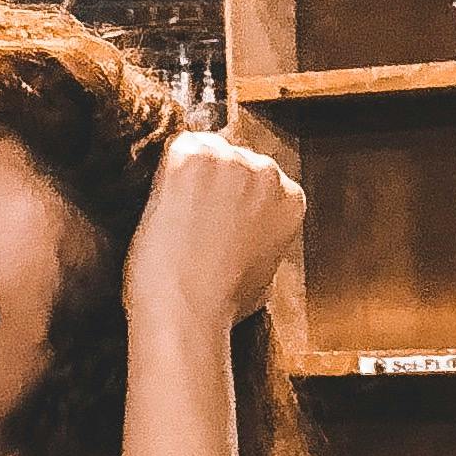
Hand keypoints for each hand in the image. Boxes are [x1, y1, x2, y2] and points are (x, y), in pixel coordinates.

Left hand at [122, 128, 303, 333]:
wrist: (188, 307)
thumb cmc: (222, 302)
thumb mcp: (265, 274)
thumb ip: (264, 239)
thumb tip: (249, 236)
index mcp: (291, 200)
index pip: (261, 176)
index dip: (236, 195)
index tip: (220, 214)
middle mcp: (268, 173)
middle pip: (235, 157)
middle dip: (215, 181)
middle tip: (195, 217)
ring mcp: (230, 161)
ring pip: (205, 148)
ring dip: (190, 174)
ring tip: (178, 214)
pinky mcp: (191, 158)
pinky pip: (176, 148)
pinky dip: (165, 171)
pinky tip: (164, 201)